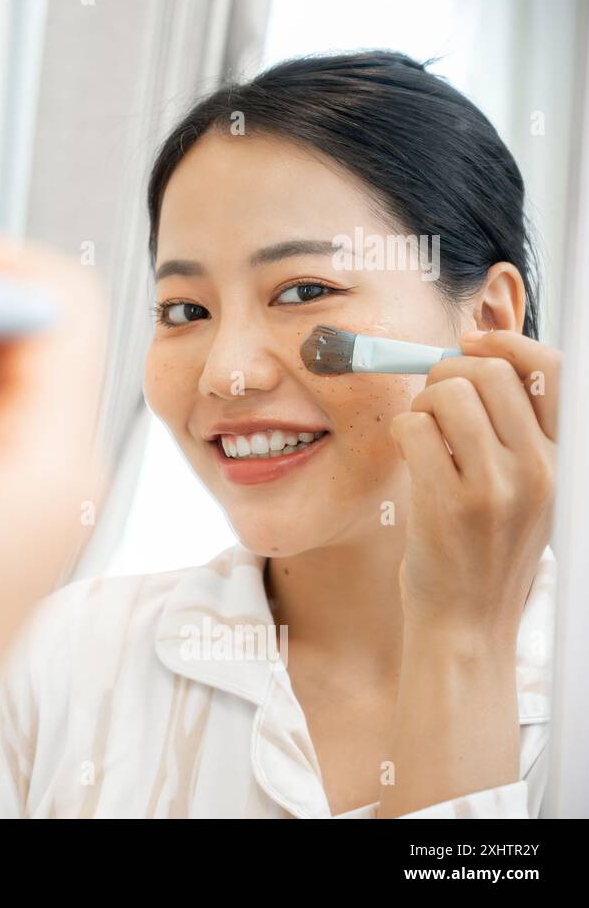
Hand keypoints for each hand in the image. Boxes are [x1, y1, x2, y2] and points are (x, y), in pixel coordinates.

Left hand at [389, 329, 559, 643]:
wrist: (468, 623)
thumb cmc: (485, 551)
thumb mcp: (526, 492)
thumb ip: (514, 434)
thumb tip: (477, 359)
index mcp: (564, 461)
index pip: (552, 371)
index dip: (506, 343)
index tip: (472, 342)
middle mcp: (539, 469)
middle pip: (490, 372)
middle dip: (447, 371)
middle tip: (432, 400)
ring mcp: (495, 487)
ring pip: (449, 394)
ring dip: (422, 404)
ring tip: (422, 435)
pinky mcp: (448, 504)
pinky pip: (413, 428)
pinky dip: (401, 432)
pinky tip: (408, 457)